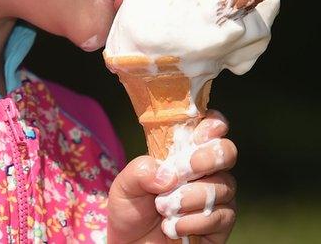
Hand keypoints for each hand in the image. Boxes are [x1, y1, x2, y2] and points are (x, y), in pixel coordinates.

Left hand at [108, 111, 237, 242]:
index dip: (212, 124)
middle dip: (208, 158)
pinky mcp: (221, 223)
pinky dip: (193, 221)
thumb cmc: (131, 210)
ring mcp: (216, 197)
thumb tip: (168, 174)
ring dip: (189, 198)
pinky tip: (173, 227)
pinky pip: (222, 215)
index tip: (199, 134)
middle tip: (185, 170)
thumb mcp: (124, 186)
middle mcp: (205, 171)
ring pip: (223, 186)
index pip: (209, 127)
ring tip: (163, 208)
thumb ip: (140, 172)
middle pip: (227, 151)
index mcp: (182, 153)